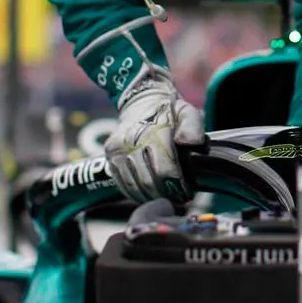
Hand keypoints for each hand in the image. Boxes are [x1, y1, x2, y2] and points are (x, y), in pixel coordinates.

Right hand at [104, 65, 204, 203]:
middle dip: (165, 194)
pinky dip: (136, 194)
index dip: (176, 186)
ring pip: (134, 186)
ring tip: (165, 199)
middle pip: (148, 181)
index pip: (164, 169)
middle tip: (178, 200)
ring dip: (151, 197)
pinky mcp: (109, 157)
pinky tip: (149, 195)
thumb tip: (191, 143)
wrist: (141, 102)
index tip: (187, 193)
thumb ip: (193, 127)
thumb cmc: (169, 112)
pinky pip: (122, 184)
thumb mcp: (187, 112)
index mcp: (153, 130)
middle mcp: (130, 140)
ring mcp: (117, 149)